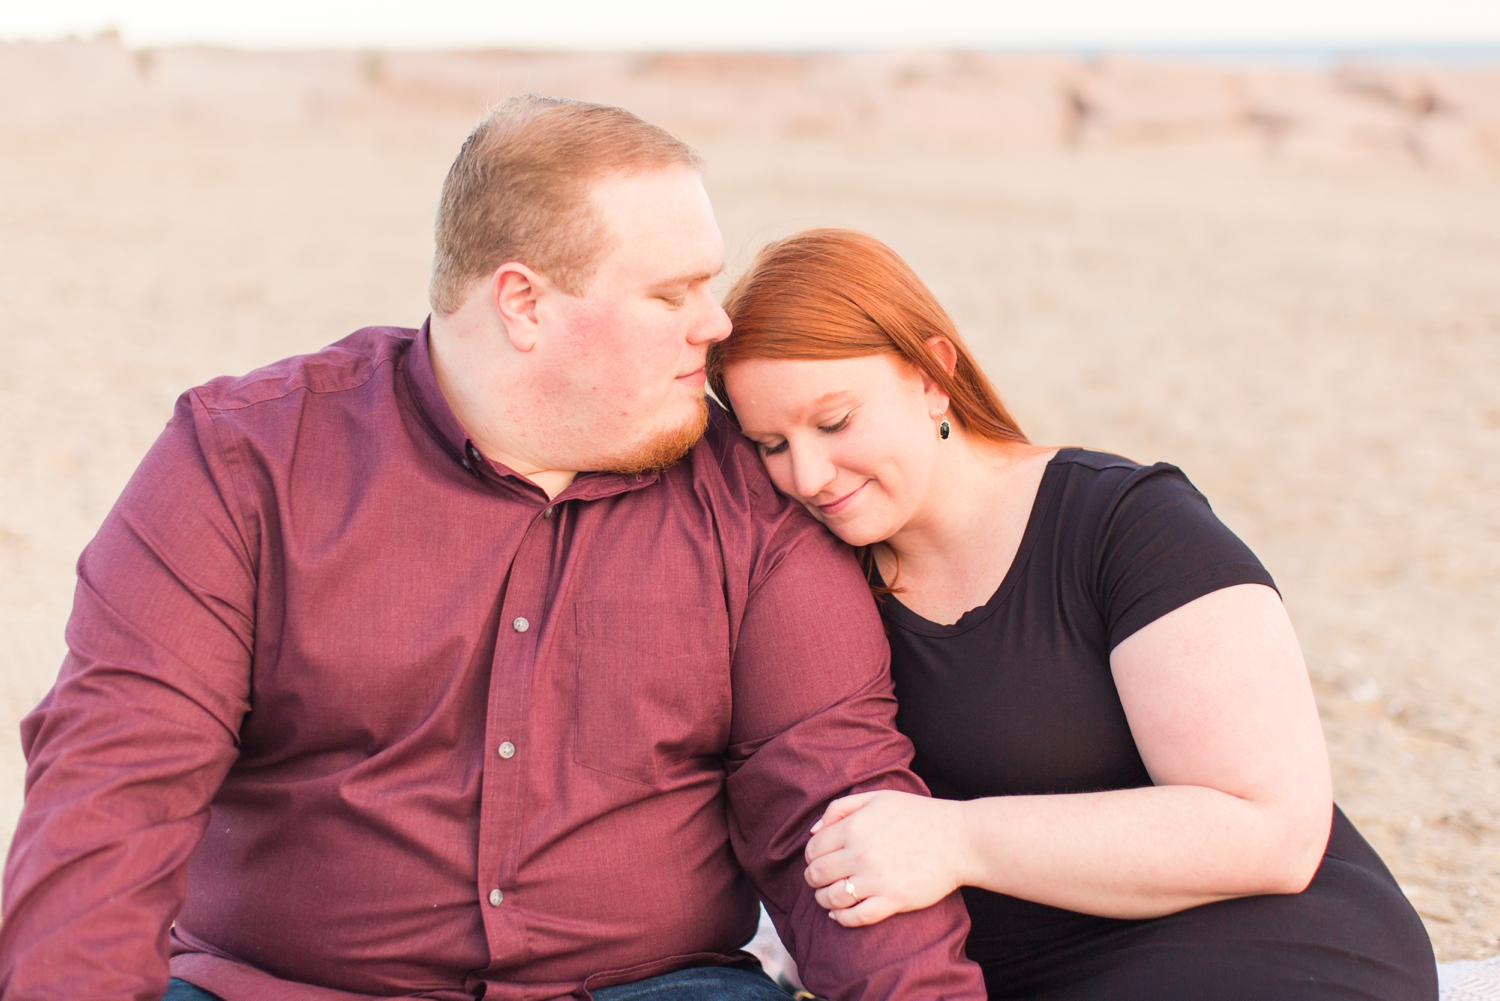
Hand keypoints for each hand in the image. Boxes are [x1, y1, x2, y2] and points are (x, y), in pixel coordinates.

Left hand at [803, 790, 967, 927]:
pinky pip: (855, 917)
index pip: (814, 848)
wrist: (959, 840)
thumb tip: (814, 831)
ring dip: (823, 899)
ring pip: (832, 898)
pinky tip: (840, 913)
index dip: (811, 856)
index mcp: (855, 827)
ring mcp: (877, 880)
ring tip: (828, 896)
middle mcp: (861, 854)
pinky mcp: (893, 901)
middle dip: (813, 878)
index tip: (818, 859)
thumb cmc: (917, 816)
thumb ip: (841, 808)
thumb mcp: (877, 798)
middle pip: (817, 874)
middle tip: (819, 879)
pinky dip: (841, 918)